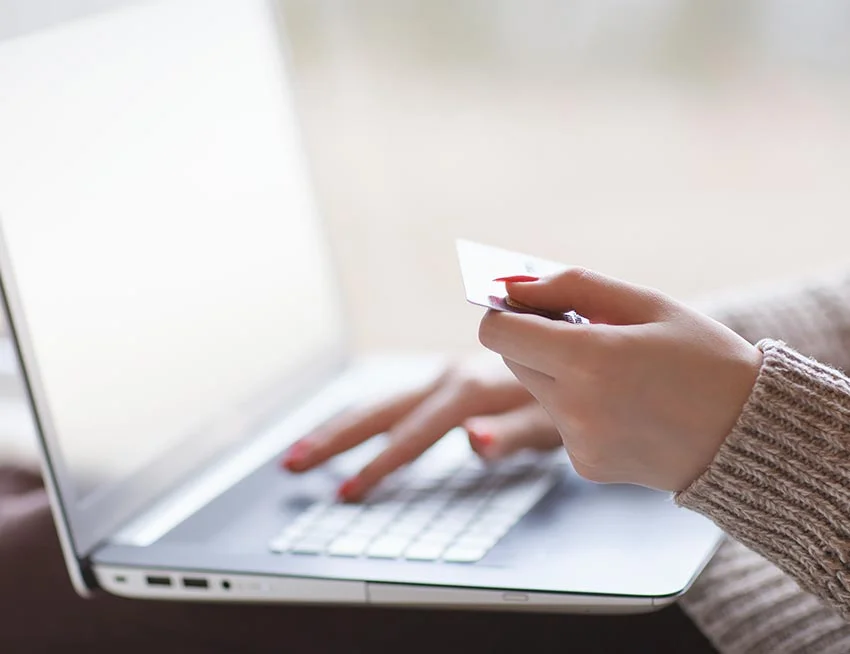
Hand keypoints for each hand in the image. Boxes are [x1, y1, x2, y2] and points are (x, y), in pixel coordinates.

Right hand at [281, 354, 561, 500]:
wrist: (576, 346)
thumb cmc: (570, 387)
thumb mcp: (553, 417)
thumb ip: (513, 434)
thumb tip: (474, 442)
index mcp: (470, 389)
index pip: (413, 434)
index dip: (379, 465)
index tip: (346, 492)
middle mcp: (449, 376)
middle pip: (380, 410)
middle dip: (334, 438)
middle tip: (292, 463)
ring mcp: (445, 375)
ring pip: (382, 402)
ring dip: (340, 426)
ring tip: (303, 450)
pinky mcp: (448, 379)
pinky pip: (399, 400)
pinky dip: (367, 418)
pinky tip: (353, 432)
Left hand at [479, 269, 762, 491]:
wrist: (753, 435)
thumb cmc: (705, 357)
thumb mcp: (647, 304)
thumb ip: (572, 286)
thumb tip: (513, 285)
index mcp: (588, 358)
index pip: (497, 332)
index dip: (506, 312)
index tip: (528, 304)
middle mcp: (574, 406)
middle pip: (512, 360)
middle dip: (536, 340)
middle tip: (585, 330)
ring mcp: (579, 442)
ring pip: (537, 390)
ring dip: (560, 373)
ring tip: (618, 370)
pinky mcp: (586, 466)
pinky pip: (561, 422)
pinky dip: (580, 406)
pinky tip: (627, 405)